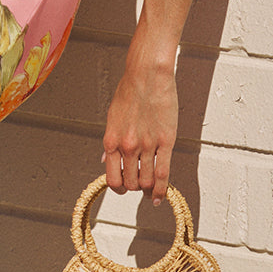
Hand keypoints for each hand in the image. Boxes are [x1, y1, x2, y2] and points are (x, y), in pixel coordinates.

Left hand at [101, 64, 177, 203]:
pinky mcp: (166, 141)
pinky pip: (163, 173)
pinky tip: (161, 197)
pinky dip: (162, 189)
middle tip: (140, 186)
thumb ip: (111, 141)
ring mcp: (147, 145)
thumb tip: (106, 160)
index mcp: (111, 141)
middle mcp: (128, 147)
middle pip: (131, 183)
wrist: (148, 75)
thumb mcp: (112, 117)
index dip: (118, 188)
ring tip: (151, 189)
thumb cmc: (130, 91)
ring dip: (149, 189)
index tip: (123, 188)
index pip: (112, 178)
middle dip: (135, 188)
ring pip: (147, 181)